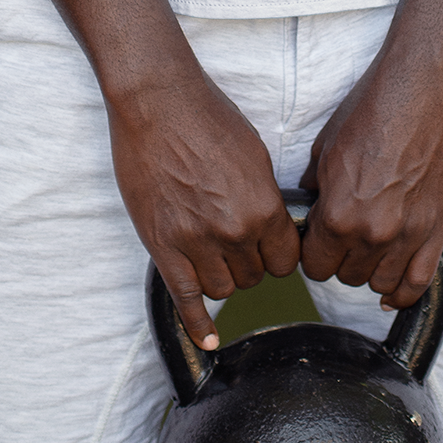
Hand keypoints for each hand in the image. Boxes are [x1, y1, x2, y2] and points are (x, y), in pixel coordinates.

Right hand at [106, 71, 301, 348]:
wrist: (157, 103)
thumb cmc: (207, 117)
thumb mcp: (255, 155)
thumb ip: (266, 199)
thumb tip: (273, 226)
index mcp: (263, 207)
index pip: (286, 260)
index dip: (279, 254)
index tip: (270, 248)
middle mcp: (234, 231)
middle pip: (255, 277)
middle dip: (250, 262)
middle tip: (236, 241)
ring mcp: (196, 242)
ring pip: (223, 289)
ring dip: (223, 278)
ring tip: (215, 256)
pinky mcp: (163, 246)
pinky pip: (185, 298)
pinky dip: (197, 323)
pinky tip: (207, 340)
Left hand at [299, 55, 442, 310]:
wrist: (423, 91)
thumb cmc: (372, 111)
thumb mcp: (326, 147)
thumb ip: (315, 188)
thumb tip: (309, 207)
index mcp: (338, 215)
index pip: (314, 266)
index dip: (313, 253)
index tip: (319, 240)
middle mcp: (372, 233)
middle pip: (347, 276)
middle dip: (341, 259)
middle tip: (346, 236)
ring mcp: (408, 235)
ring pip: (381, 283)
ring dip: (371, 270)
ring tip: (371, 248)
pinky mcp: (438, 230)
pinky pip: (419, 282)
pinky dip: (404, 291)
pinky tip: (393, 288)